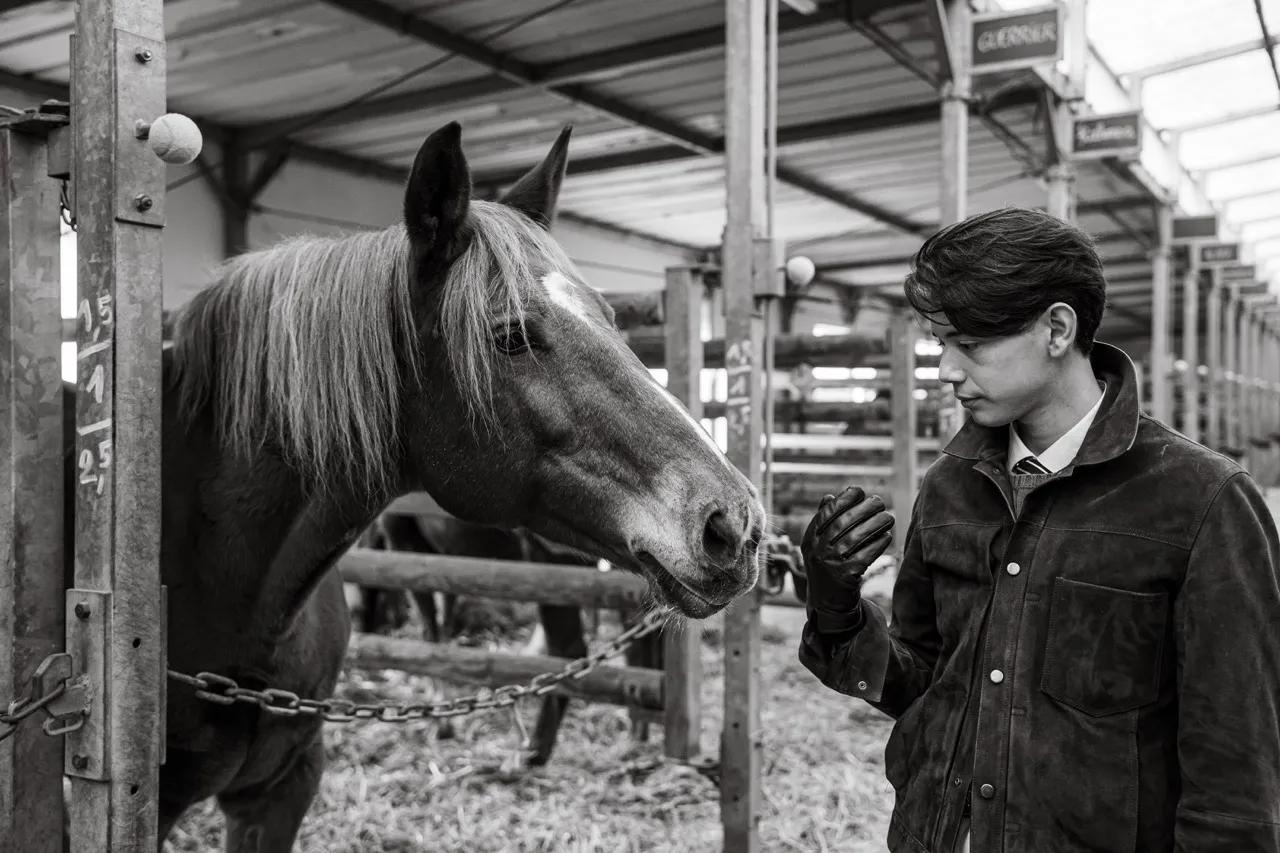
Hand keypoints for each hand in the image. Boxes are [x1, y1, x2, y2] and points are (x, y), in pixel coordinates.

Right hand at [801, 486, 894, 632]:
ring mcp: (830, 564)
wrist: (829, 605)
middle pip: (843, 523)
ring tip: (888, 517)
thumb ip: (824, 522)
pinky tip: (887, 536)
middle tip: (879, 501)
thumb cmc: (827, 569)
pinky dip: (878, 544)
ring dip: (875, 524)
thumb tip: (830, 497)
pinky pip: (865, 555)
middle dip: (863, 509)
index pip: (827, 514)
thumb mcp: (818, 546)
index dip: (843, 500)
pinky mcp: (846, 576)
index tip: (859, 490)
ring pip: (856, 538)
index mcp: (809, 540)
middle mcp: (817, 551)